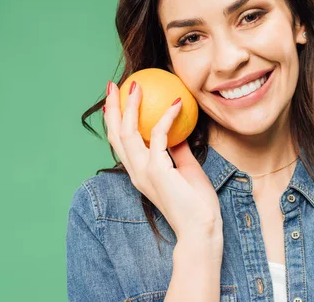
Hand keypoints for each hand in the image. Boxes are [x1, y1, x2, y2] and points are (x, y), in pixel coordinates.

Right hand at [103, 81, 221, 239]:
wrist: (201, 228)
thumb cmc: (196, 203)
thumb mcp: (186, 169)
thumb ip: (177, 151)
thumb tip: (177, 131)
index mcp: (140, 173)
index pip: (121, 143)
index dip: (115, 121)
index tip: (116, 100)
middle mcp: (136, 171)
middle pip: (116, 135)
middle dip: (112, 108)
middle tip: (113, 86)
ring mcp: (144, 171)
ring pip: (128, 133)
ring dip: (130, 107)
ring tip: (134, 86)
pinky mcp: (158, 170)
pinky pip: (160, 136)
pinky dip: (166, 117)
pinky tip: (175, 103)